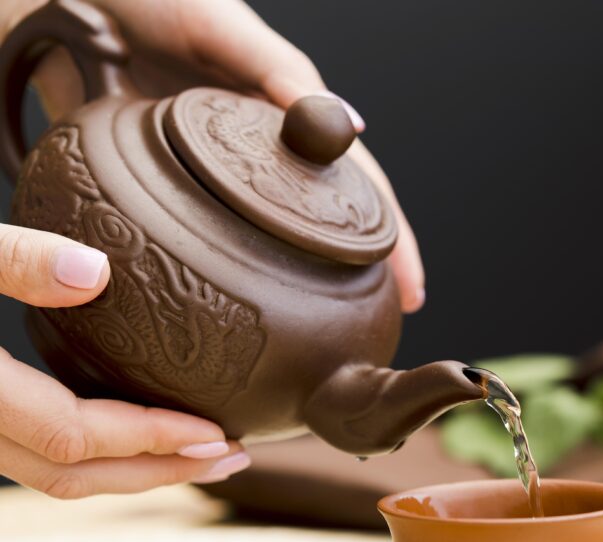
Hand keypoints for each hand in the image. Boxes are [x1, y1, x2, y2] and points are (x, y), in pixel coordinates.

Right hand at [0, 222, 251, 496]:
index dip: (149, 440)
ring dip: (128, 472)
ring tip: (197, 456)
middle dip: (157, 475)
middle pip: (71, 477)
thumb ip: (6, 258)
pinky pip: (29, 455)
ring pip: (48, 476)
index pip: (72, 437)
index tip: (216, 434)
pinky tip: (124, 432)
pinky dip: (88, 455)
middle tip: (231, 460)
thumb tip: (94, 271)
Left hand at [3, 0, 425, 312]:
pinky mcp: (161, 188)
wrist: (64, 2)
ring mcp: (214, 176)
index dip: (390, 235)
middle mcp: (257, 152)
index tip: (412, 286)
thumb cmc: (153, 1)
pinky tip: (250, 297)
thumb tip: (350, 126)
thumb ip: (280, 71)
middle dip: (363, 270)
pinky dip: (235, 271)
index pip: (355, 184)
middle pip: (324, 219)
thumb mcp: (223, 29)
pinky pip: (205, 237)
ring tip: (333, 322)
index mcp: (283, 117)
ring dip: (309, 279)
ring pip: (272, 237)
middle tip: (387, 319)